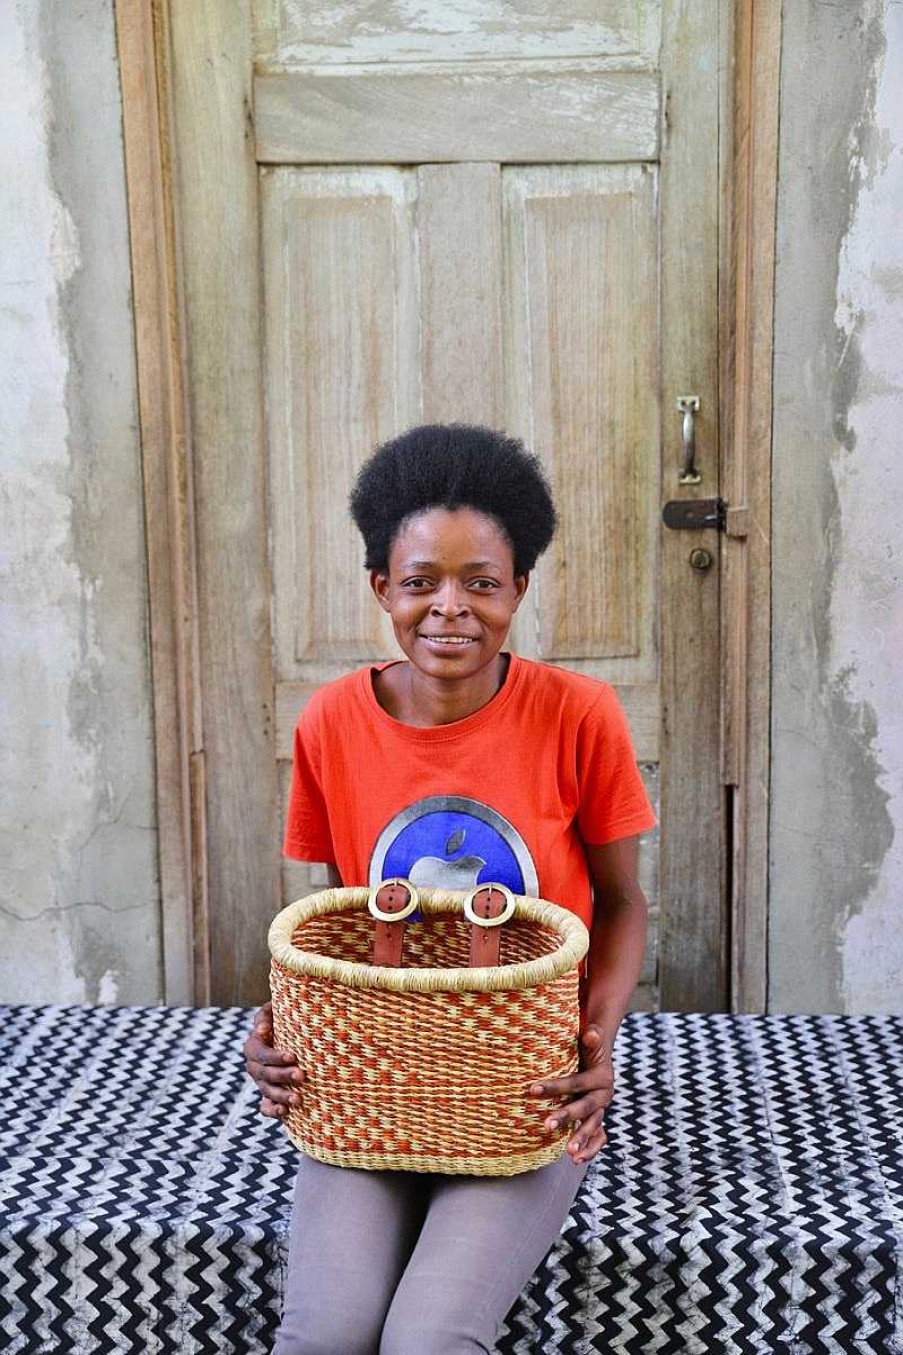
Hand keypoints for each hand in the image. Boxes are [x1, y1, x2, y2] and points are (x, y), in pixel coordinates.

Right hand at [243, 1001, 303, 1118]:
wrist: (287, 1035)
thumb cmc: (282, 1019)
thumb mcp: (273, 1011)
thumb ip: (266, 1014)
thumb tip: (262, 1029)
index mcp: (253, 1046)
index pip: (262, 1054)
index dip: (276, 1057)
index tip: (293, 1056)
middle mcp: (254, 1066)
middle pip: (265, 1074)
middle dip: (283, 1076)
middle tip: (301, 1075)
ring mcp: (261, 1082)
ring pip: (267, 1091)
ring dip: (281, 1096)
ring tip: (298, 1099)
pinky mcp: (268, 1095)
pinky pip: (265, 1107)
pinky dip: (273, 1111)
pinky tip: (286, 1112)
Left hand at [529, 1025, 612, 1164]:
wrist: (599, 1058)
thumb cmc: (587, 1047)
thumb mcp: (590, 1041)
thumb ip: (591, 1037)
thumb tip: (591, 1033)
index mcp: (602, 1077)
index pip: (576, 1083)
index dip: (555, 1087)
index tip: (532, 1089)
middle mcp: (604, 1096)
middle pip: (585, 1108)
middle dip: (566, 1117)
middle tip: (546, 1125)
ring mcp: (601, 1110)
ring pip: (593, 1127)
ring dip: (581, 1139)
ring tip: (568, 1153)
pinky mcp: (598, 1120)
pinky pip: (598, 1138)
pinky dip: (591, 1149)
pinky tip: (577, 1160)